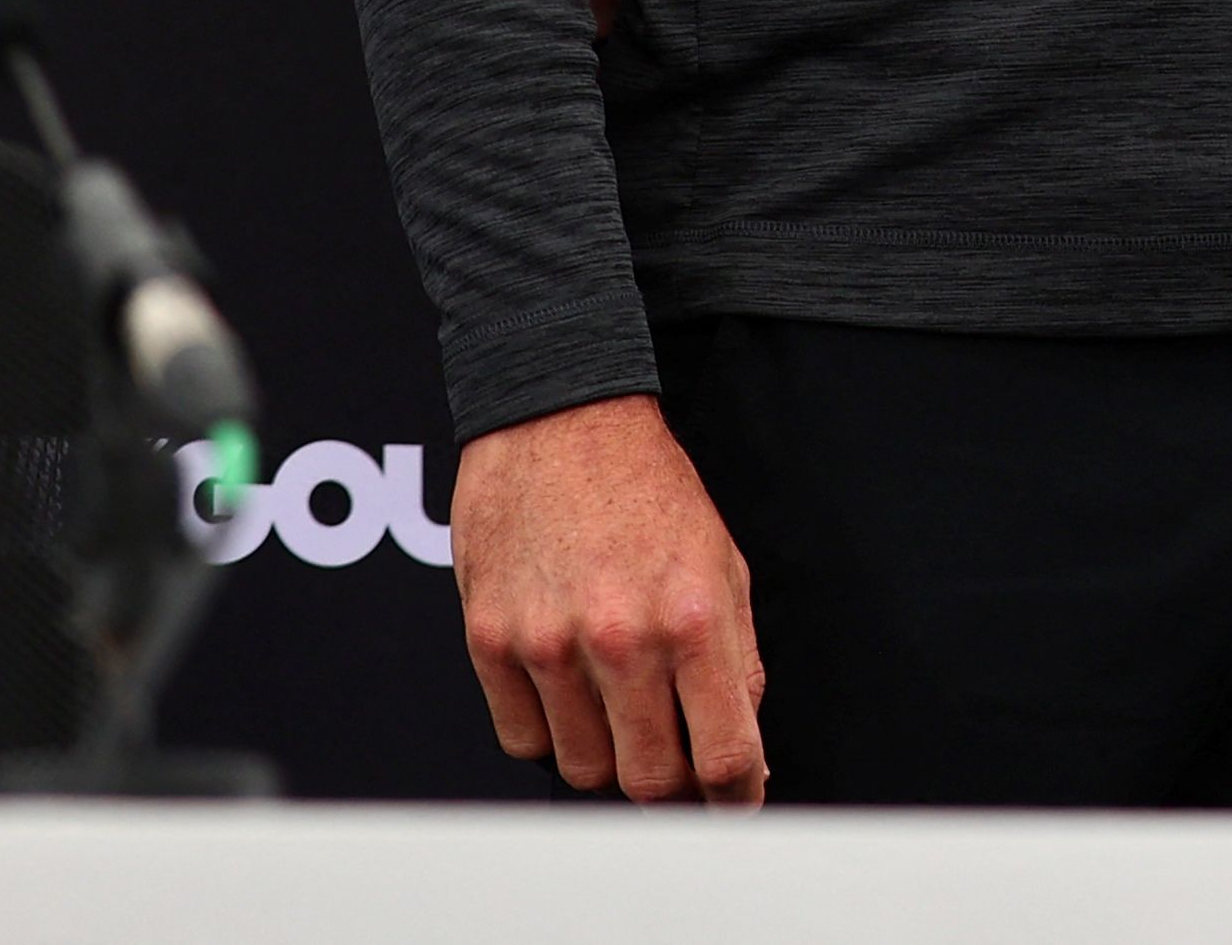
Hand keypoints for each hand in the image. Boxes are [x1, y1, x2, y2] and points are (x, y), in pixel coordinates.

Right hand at [450, 393, 766, 804]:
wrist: (561, 425)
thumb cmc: (651, 492)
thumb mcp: (725, 566)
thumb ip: (736, 662)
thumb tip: (743, 750)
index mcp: (694, 619)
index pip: (724, 753)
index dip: (737, 798)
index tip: (737, 807)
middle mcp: (621, 640)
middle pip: (649, 780)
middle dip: (672, 783)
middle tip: (678, 757)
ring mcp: (548, 645)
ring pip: (583, 768)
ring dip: (609, 754)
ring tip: (621, 705)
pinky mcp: (489, 642)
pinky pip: (522, 739)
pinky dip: (550, 732)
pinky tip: (569, 689)